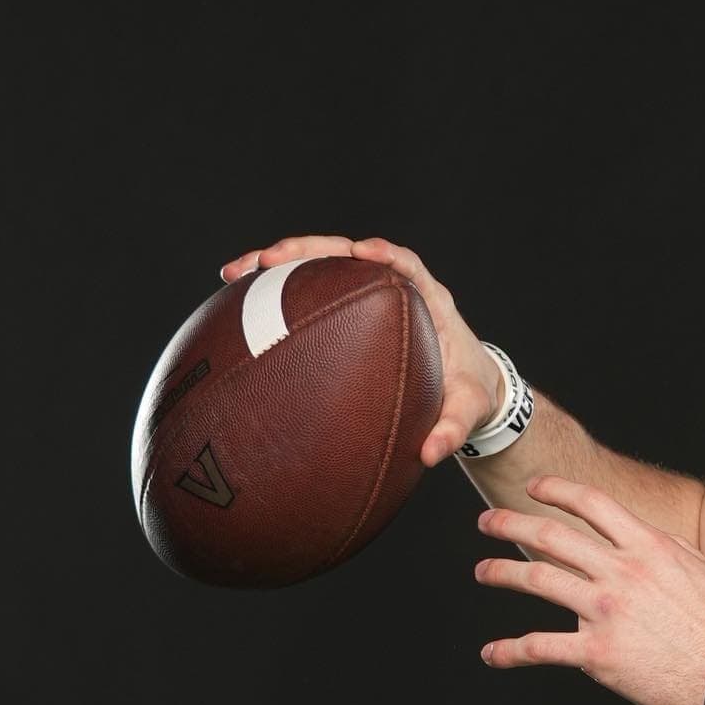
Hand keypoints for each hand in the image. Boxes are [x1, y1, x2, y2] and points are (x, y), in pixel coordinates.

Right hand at [218, 232, 503, 464]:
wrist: (468, 388)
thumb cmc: (470, 393)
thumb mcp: (469, 411)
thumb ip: (453, 429)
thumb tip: (431, 454)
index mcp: (430, 300)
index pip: (406, 265)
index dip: (384, 255)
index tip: (362, 253)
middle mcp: (394, 288)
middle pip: (346, 254)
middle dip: (306, 250)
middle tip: (268, 260)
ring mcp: (365, 295)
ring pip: (318, 268)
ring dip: (276, 266)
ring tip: (234, 272)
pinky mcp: (345, 310)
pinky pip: (308, 294)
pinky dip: (274, 295)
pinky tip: (236, 300)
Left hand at [472, 478, 704, 704]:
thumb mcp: (704, 569)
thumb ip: (669, 550)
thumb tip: (649, 540)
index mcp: (647, 546)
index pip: (590, 504)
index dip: (555, 490)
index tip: (533, 488)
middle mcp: (620, 572)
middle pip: (550, 535)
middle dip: (510, 524)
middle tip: (487, 523)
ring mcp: (605, 612)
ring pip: (537, 580)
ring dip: (501, 573)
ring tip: (483, 572)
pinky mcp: (597, 653)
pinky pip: (540, 647)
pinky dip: (509, 651)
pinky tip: (492, 654)